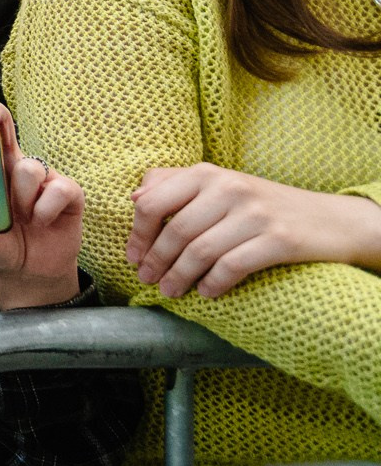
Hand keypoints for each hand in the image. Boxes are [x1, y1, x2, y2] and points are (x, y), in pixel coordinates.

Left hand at [0, 100, 83, 308]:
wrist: (34, 268)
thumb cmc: (1, 242)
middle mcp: (12, 165)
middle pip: (3, 125)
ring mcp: (41, 176)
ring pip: (28, 167)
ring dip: (21, 196)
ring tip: (20, 217)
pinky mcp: (68, 191)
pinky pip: (58, 189)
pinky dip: (46, 209)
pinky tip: (40, 222)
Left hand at [127, 163, 380, 299]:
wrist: (332, 220)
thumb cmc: (262, 206)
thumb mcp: (219, 185)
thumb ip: (173, 184)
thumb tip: (134, 196)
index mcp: (207, 173)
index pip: (153, 202)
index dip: (138, 234)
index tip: (133, 257)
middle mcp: (230, 188)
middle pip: (176, 232)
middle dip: (156, 262)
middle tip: (147, 280)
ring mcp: (256, 213)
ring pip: (200, 251)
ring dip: (179, 277)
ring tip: (170, 291)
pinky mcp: (280, 240)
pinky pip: (232, 266)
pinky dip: (213, 283)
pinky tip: (206, 292)